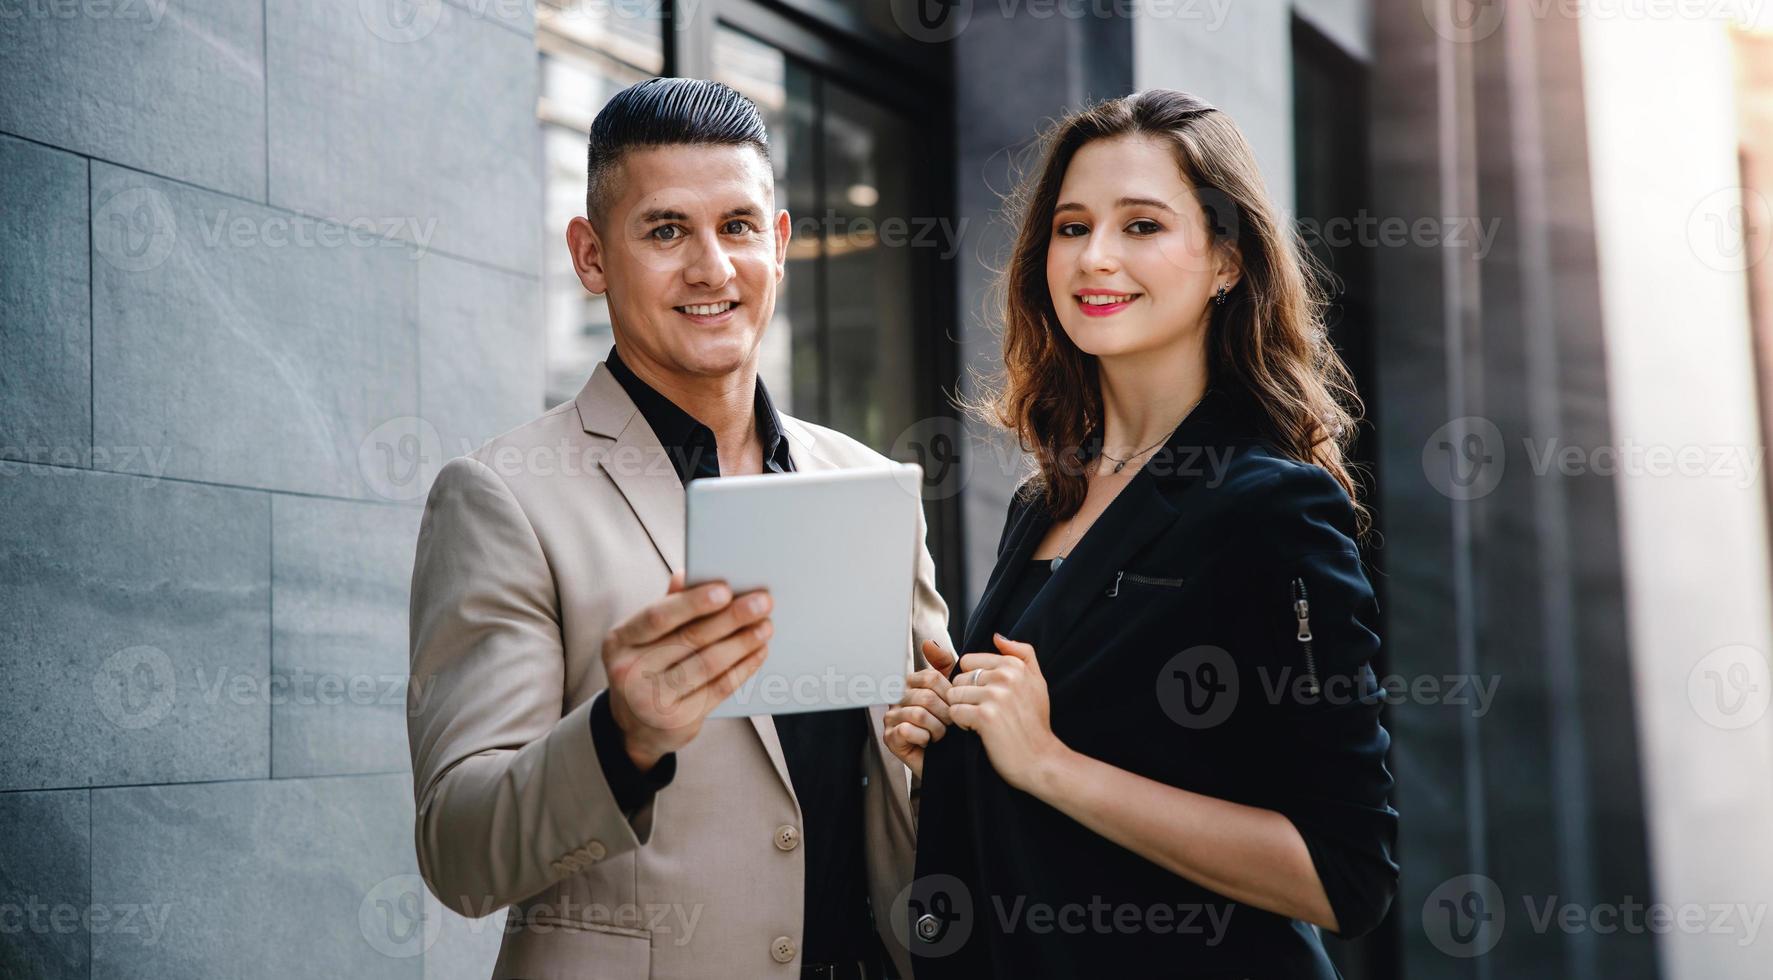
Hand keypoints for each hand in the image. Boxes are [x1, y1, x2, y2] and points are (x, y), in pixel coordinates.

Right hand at [603, 573, 772, 771]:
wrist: (637, 727)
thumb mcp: (644, 638)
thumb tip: (687, 574)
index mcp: (620, 641)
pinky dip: (743, 668)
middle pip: (690, 639)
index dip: (693, 602)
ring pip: (708, 664)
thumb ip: (667, 607)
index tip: (726, 589)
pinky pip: (718, 689)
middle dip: (731, 618)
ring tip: (765, 627)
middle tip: (762, 603)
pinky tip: (758, 653)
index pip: (658, 616)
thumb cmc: (647, 667)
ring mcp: (652, 700)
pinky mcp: (677, 721)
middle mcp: (630, 671)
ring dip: (742, 643)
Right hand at [883, 640, 956, 778]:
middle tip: (950, 726)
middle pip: (926, 696)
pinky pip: (908, 730)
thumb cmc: (952, 728)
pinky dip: (924, 738)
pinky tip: (928, 743)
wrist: (951, 761)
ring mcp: (892, 718)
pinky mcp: (889, 737)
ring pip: (918, 713)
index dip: (949, 694)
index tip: (954, 708)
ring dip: (937, 728)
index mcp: (913, 684)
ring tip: (940, 736)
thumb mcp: (952, 693)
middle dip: (945, 714)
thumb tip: (928, 643)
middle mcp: (898, 698)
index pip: (931, 677)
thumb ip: (943, 664)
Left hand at [944, 633, 1066, 792]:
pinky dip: (962, 725)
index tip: (988, 698)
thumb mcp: (1037, 683)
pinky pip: (955, 712)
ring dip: (963, 711)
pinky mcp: (985, 716)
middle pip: (959, 678)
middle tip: (986, 713)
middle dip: (966, 696)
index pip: (969, 661)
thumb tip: (997, 636)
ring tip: (982, 723)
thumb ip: (1022, 654)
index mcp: (1014, 665)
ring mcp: (996, 695)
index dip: (973, 682)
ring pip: (954, 695)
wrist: (1040, 759)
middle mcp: (1006, 676)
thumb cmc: (1034, 723)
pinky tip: (979, 732)